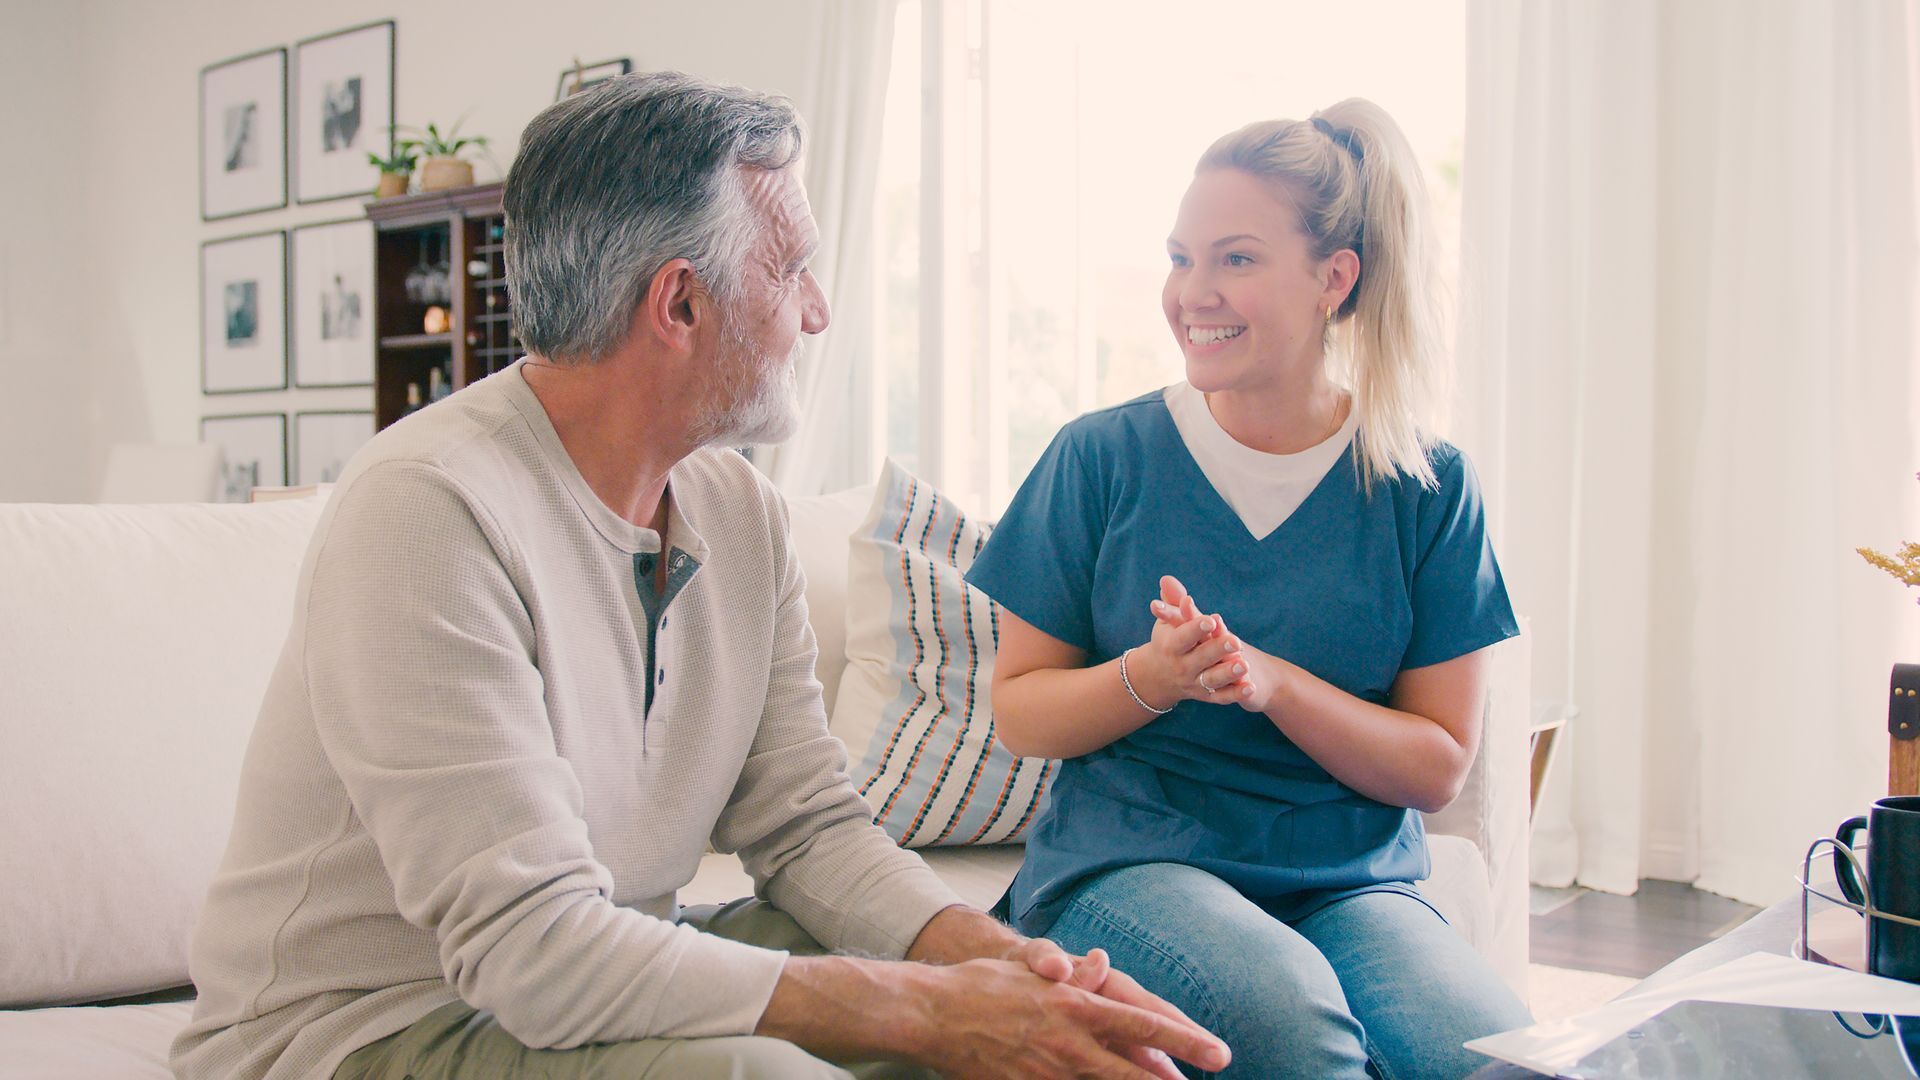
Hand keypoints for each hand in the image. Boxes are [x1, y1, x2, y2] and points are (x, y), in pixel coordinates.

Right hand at [908, 957, 1229, 1079]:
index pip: (1144, 1024)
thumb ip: (1072, 975)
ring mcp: (1050, 1073)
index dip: (1186, 1040)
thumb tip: (1101, 964)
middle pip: (1136, 1070)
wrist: (932, 1015)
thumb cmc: (982, 986)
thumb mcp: (1033, 972)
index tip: (1219, 1052)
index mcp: (1077, 1007)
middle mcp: (1070, 1043)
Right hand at [1128, 576, 1245, 710]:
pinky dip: (1236, 694)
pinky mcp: (1207, 696)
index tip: (1211, 620)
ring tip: (1245, 664)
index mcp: (1171, 647)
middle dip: (1217, 650)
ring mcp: (1195, 683)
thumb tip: (1167, 578)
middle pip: (1200, 659)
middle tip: (1235, 640)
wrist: (1160, 676)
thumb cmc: (1169, 640)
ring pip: (1212, 680)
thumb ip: (1172, 600)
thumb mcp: (1168, 621)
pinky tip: (1251, 687)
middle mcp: (1182, 667)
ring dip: (1228, 673)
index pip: (1183, 638)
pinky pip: (1222, 697)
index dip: (1196, 629)